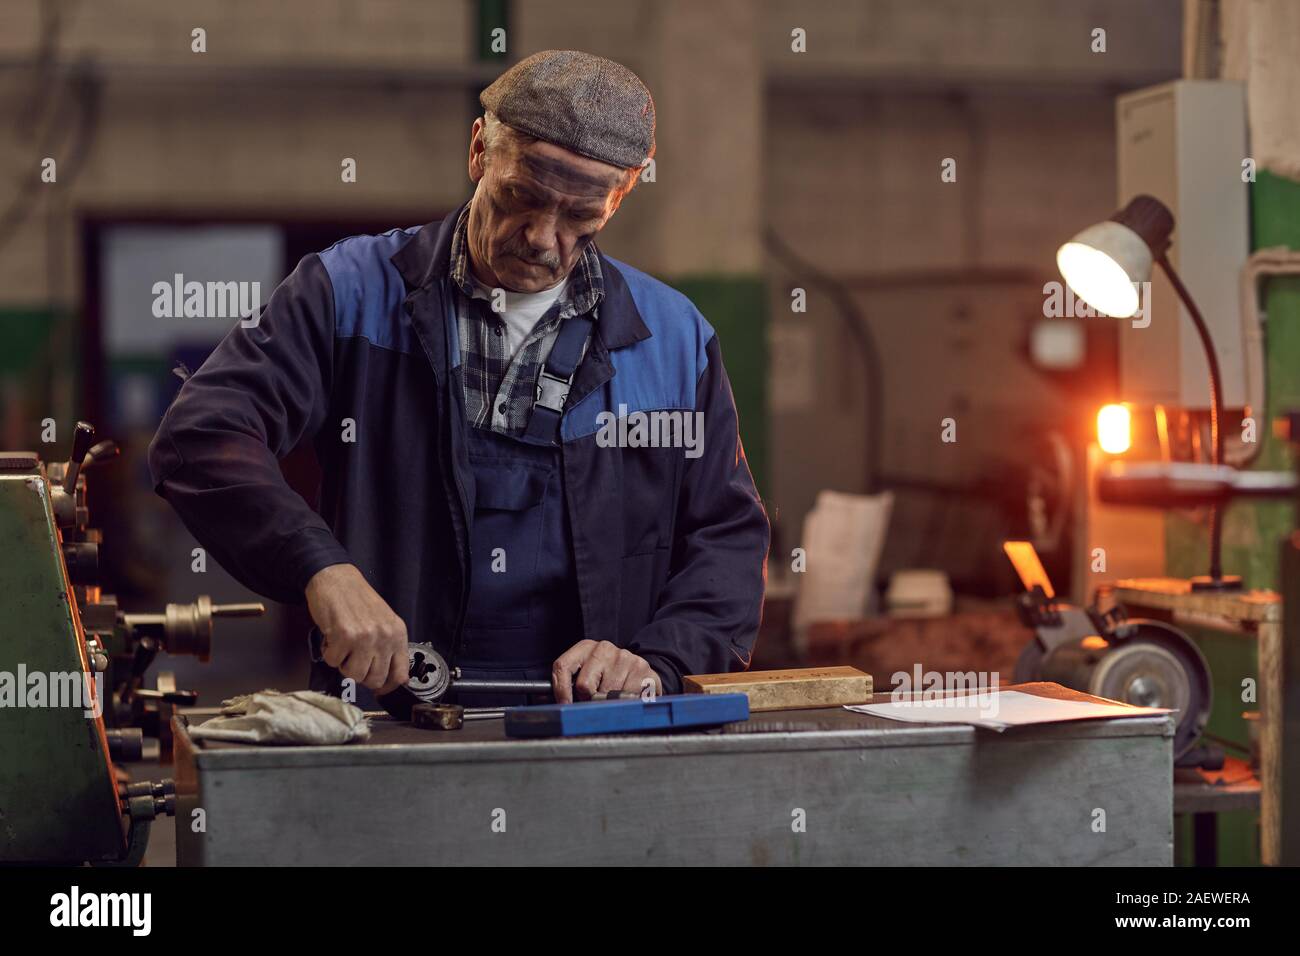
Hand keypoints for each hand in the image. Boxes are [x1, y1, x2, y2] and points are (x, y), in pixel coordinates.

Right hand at [305, 564, 408, 694]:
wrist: (336, 579)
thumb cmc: (357, 599)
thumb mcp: (383, 621)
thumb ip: (388, 646)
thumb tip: (388, 678)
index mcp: (398, 633)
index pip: (400, 673)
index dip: (388, 686)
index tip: (378, 689)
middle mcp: (385, 637)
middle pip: (375, 679)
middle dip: (360, 674)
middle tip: (353, 660)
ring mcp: (365, 638)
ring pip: (353, 674)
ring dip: (343, 664)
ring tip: (343, 647)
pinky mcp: (344, 636)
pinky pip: (333, 662)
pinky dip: (329, 653)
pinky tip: (332, 638)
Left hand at [552, 640, 661, 703]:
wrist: (640, 671)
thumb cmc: (608, 676)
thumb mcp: (587, 674)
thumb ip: (567, 686)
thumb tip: (547, 702)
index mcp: (585, 648)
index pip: (563, 666)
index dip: (560, 690)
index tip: (564, 705)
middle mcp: (603, 648)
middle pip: (584, 685)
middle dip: (587, 698)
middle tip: (595, 699)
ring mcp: (624, 657)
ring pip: (606, 695)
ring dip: (608, 702)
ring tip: (613, 696)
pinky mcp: (641, 669)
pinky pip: (627, 697)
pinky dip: (626, 703)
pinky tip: (628, 695)